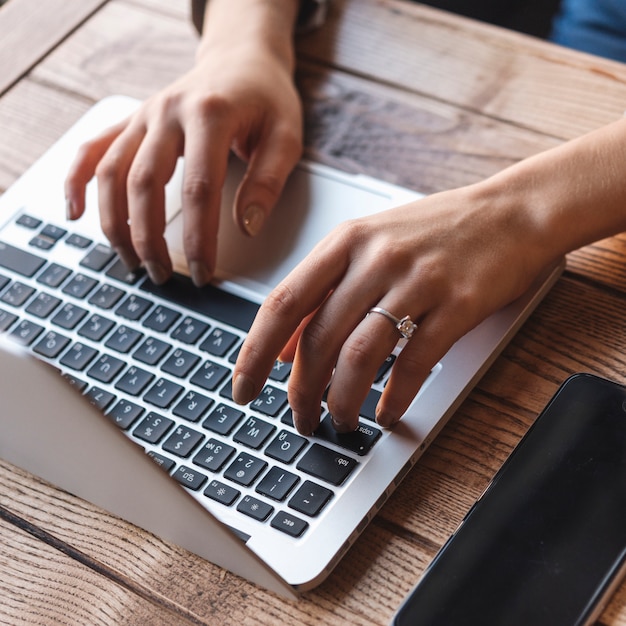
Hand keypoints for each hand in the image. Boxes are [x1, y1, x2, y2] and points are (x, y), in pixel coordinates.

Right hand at [64, 7, 301, 285]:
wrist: (242, 59)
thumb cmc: (266, 100)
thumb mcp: (286, 136)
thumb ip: (268, 181)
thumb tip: (246, 228)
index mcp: (210, 114)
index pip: (199, 190)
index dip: (198, 238)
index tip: (203, 272)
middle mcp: (168, 111)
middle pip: (144, 184)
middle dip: (150, 239)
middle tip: (163, 276)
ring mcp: (144, 114)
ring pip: (111, 172)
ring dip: (116, 223)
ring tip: (131, 262)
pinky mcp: (132, 120)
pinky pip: (93, 149)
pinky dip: (77, 180)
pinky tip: (74, 213)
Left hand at [232, 182, 553, 434]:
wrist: (511, 212)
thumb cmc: (434, 231)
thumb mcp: (368, 244)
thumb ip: (321, 291)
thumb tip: (281, 347)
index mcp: (346, 242)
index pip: (283, 303)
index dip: (255, 352)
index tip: (243, 387)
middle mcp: (376, 259)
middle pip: (319, 337)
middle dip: (300, 390)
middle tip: (298, 417)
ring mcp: (418, 281)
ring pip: (361, 355)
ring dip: (342, 399)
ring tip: (340, 422)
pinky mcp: (458, 305)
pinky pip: (415, 363)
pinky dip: (395, 397)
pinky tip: (386, 414)